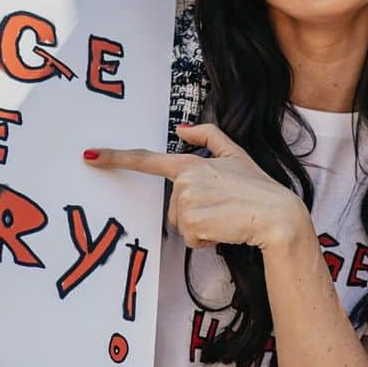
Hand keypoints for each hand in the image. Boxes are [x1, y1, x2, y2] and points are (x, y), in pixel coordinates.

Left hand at [87, 123, 308, 252]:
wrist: (277, 216)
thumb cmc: (259, 188)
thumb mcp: (236, 155)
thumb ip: (208, 137)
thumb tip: (183, 127)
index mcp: (191, 163)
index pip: (147, 159)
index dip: (116, 158)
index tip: (90, 156)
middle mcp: (185, 181)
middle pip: (174, 208)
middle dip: (195, 214)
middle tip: (223, 208)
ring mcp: (187, 202)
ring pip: (182, 225)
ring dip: (202, 228)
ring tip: (225, 218)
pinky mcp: (192, 223)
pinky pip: (191, 239)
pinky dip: (207, 240)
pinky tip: (225, 229)